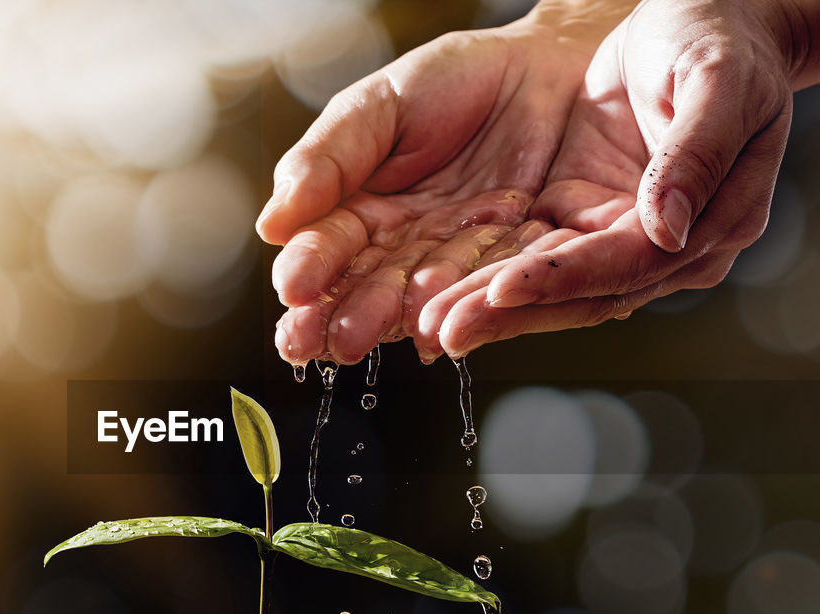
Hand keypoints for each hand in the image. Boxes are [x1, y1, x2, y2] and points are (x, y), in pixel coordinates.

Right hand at [257, 5, 629, 365]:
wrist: (549, 65)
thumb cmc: (455, 80)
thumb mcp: (378, 107)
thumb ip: (327, 161)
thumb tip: (271, 225)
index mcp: (361, 210)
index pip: (327, 246)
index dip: (309, 268)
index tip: (293, 288)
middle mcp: (405, 246)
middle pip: (367, 285)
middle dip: (341, 314)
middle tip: (319, 342)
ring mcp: (458, 257)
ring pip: (421, 293)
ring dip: (394, 318)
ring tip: (372, 335)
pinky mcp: (514, 260)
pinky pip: (489, 281)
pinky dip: (464, 303)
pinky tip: (436, 327)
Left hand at [422, 0, 794, 355]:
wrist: (704, 14)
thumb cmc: (719, 38)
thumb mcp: (718, 79)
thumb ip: (696, 153)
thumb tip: (665, 230)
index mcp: (715, 223)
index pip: (629, 264)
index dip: (563, 279)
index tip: (503, 289)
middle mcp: (665, 247)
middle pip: (580, 293)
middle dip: (509, 314)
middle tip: (443, 332)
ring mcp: (617, 234)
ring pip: (548, 283)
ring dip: (488, 305)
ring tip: (426, 325)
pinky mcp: (578, 213)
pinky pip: (529, 253)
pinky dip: (485, 274)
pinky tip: (438, 291)